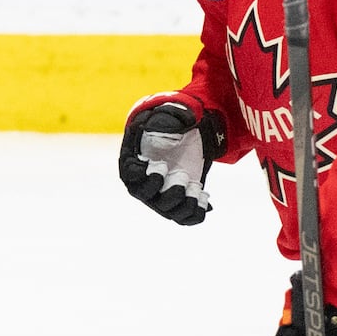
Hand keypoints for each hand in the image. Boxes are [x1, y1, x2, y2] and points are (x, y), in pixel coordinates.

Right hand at [117, 92, 226, 225]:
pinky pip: (185, 218)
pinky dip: (196, 212)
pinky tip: (205, 198)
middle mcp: (144, 185)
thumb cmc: (169, 126)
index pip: (131, 177)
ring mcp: (161, 197)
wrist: (186, 136)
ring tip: (196, 187)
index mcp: (134, 163)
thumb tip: (172, 124)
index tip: (161, 165)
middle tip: (183, 176)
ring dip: (185, 204)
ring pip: (170, 212)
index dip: (145, 176)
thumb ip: (165, 120)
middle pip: (151, 199)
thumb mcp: (166, 118)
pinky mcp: (179, 203)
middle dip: (169, 192)